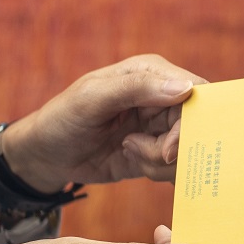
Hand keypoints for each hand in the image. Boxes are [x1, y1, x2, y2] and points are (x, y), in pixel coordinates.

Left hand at [0, 55, 207, 192]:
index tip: (168, 148)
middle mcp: (162, 97)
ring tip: (130, 152)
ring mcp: (161, 125)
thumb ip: (137, 88)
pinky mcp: (157, 151)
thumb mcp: (93, 99)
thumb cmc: (63, 118)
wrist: (46, 156)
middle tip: (143, 154)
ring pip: (188, 149)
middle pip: (197, 126)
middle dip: (174, 147)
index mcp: (152, 73)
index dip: (190, 122)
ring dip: (161, 160)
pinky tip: (133, 161)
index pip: (196, 92)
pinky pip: (176, 166)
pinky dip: (159, 171)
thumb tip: (186, 89)